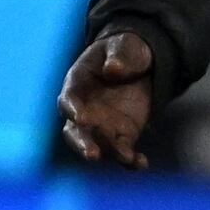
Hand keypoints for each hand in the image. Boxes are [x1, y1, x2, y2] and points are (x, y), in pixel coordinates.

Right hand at [58, 26, 159, 166]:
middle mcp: (84, 110)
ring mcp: (101, 125)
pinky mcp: (121, 134)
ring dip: (110, 153)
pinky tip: (141, 163)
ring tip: (126, 158)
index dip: (73, 109)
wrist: (140, 64)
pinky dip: (130, 159)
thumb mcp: (125, 46)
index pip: (69, 100)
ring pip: (98, 144)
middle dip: (82, 143)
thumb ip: (119, 56)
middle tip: (92, 153)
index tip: (82, 117)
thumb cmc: (125, 51)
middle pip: (75, 131)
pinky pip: (122, 150)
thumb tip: (113, 69)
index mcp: (77, 84)